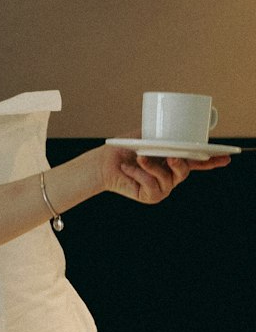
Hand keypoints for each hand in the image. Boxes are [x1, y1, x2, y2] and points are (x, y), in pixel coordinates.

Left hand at [97, 143, 231, 205]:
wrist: (104, 163)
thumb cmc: (124, 149)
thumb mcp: (145, 136)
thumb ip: (161, 136)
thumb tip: (175, 134)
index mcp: (172, 161)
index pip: (197, 162)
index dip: (212, 161)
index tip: (226, 157)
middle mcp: (171, 175)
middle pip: (185, 170)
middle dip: (179, 162)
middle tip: (170, 156)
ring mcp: (163, 188)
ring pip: (169, 178)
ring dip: (152, 166)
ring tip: (138, 157)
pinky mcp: (151, 197)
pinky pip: (152, 185)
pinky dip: (139, 174)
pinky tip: (128, 169)